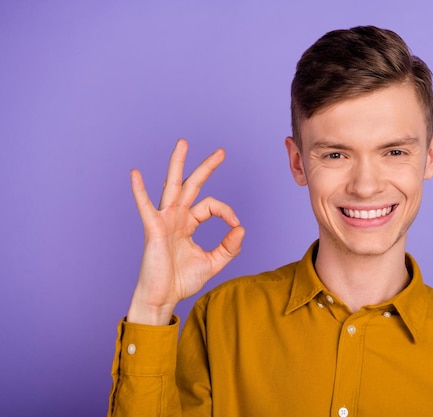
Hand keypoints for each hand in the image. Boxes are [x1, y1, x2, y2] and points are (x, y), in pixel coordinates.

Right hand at [127, 139, 244, 324]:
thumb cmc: (182, 281)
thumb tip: (241, 228)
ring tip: (183, 143)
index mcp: (189, 223)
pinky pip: (145, 206)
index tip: (235, 226)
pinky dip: (139, 190)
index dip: (227, 212)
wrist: (163, 297)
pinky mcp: (152, 229)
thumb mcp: (213, 263)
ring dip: (177, 164)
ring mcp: (164, 220)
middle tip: (222, 152)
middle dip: (206, 167)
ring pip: (172, 186)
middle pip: (192, 185)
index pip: (212, 205)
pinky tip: (135, 173)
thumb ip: (229, 247)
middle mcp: (176, 217)